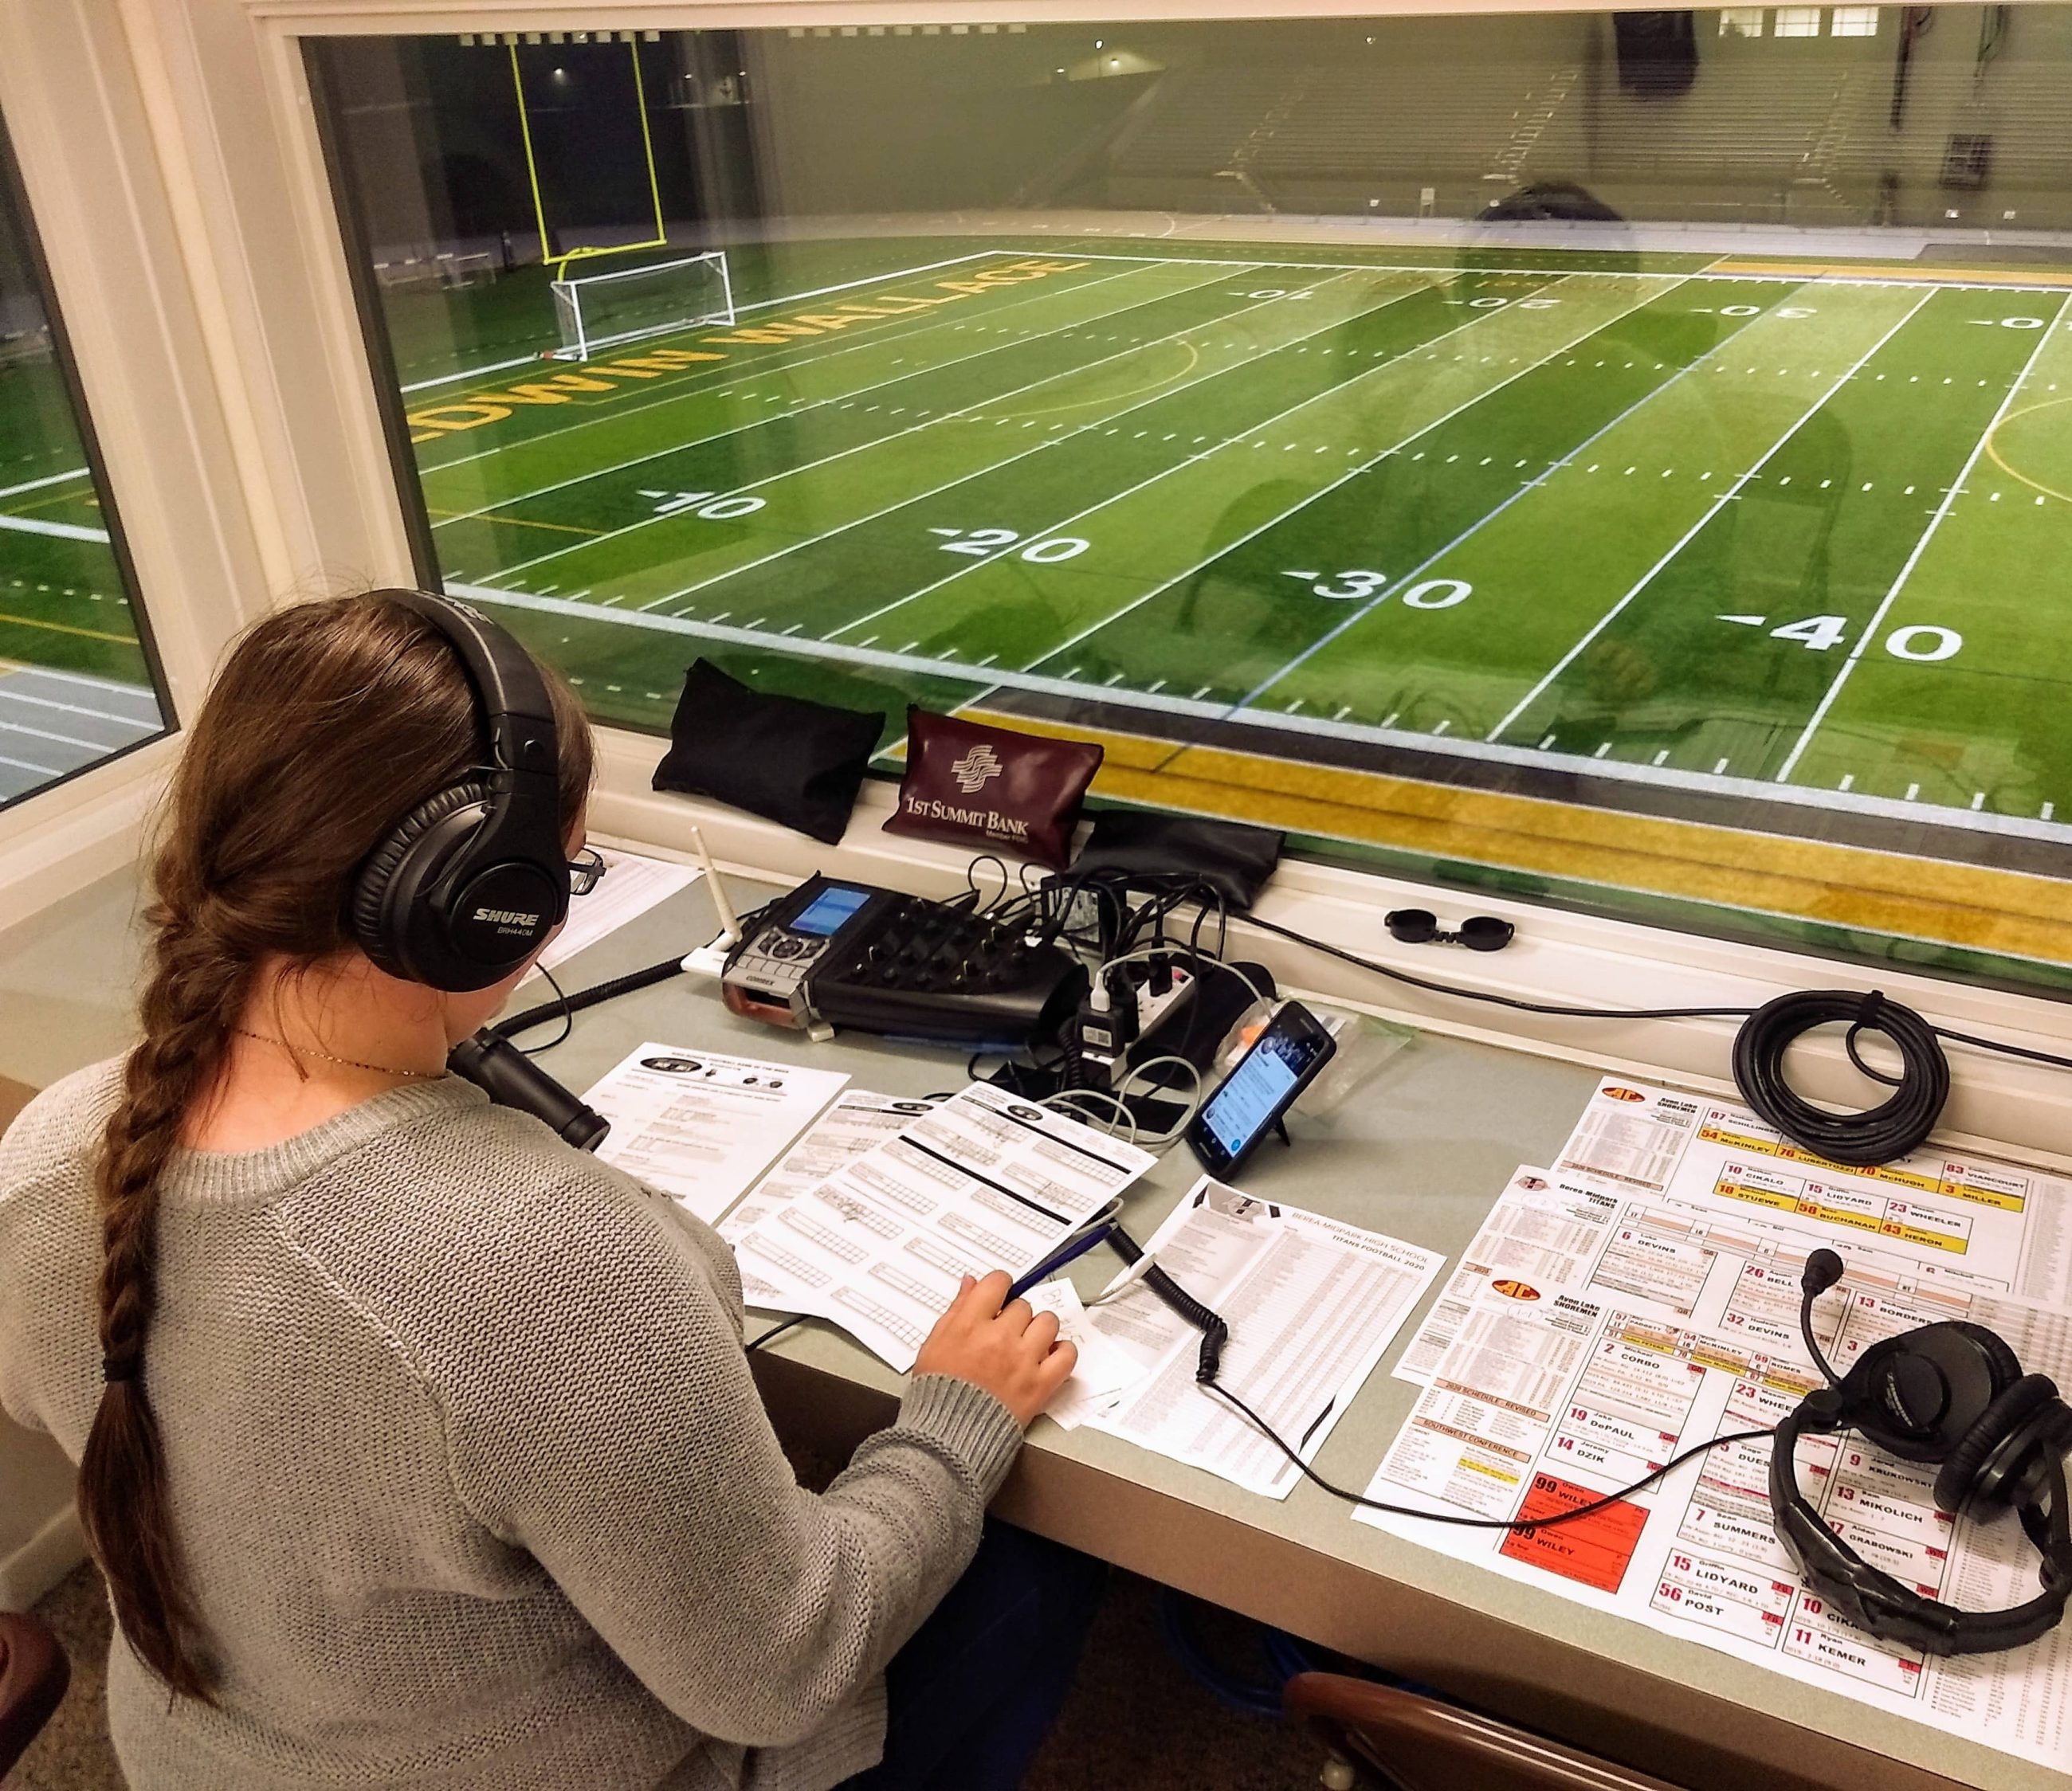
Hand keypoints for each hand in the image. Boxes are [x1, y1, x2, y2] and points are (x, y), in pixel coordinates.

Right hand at [914, 1270, 1077, 1428]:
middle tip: (1006, 1332)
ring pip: (1048, 1322)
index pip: (998, 1282)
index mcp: (970, 1325)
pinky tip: (1049, 1356)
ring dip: (1039, 1329)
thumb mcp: (935, 1343)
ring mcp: (1023, 1361)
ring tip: (1028, 1343)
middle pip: (1022, 1305)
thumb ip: (956, 1309)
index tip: (1000, 1295)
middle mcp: (999, 1338)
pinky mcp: (1040, 1385)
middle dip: (1014, 1316)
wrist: (949, 1436)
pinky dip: (1063, 1352)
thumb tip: (970, 1283)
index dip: (1000, 1286)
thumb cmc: (939, 1394)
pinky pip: (1067, 1354)